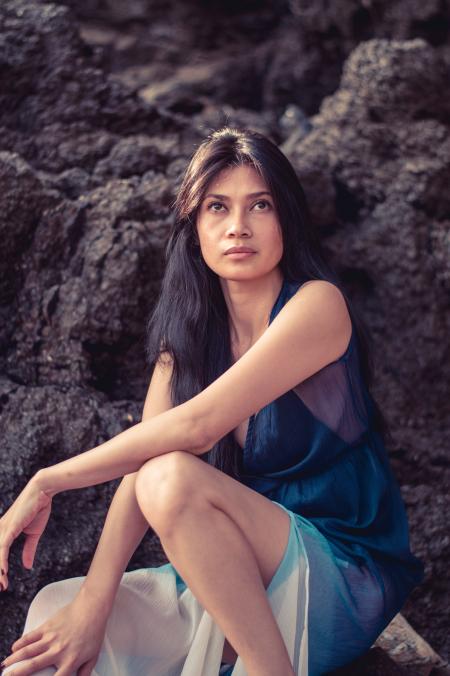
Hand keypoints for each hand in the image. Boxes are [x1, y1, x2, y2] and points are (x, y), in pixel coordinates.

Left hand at [0, 475, 51, 590]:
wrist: (42, 492)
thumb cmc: (38, 508)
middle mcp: (0, 531)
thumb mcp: (34, 534)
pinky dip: (1, 561)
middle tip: (1, 588)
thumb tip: (27, 566)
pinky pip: (2, 548)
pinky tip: (3, 572)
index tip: (3, 584)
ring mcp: (3, 529)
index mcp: (4, 532)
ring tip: (2, 586)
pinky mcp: (9, 528)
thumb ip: (29, 550)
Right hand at [1, 589, 108, 674]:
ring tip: (6, 666)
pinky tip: (14, 648)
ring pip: (28, 652)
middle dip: (18, 674)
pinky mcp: (47, 627)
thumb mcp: (93, 655)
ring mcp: (50, 639)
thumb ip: (85, 671)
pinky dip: (20, 643)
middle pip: (32, 667)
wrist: (91, 608)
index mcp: (70, 661)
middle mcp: (57, 652)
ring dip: (14, 659)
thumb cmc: (93, 631)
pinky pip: (30, 636)